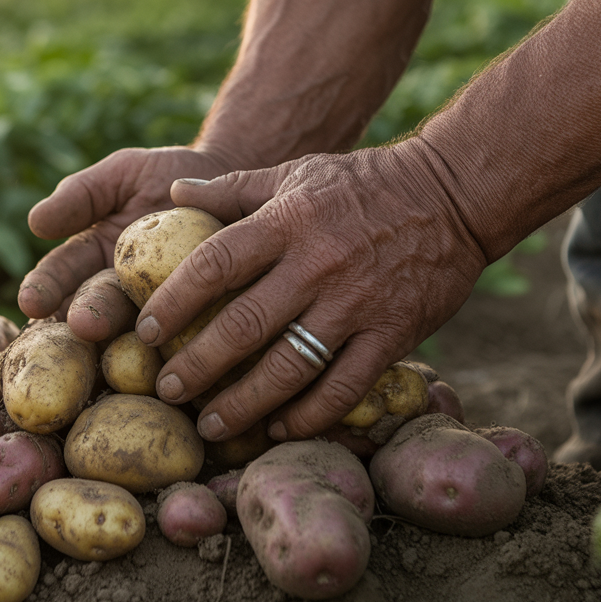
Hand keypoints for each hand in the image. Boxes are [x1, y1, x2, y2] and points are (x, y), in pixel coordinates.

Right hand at [18, 146, 230, 341]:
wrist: (234, 186)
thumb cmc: (170, 176)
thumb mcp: (123, 174)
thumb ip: (82, 195)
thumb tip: (35, 222)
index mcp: (91, 258)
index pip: (60, 275)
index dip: (44, 288)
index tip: (30, 302)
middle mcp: (118, 292)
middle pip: (96, 308)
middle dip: (87, 317)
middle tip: (82, 325)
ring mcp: (156, 311)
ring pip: (134, 332)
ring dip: (127, 340)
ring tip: (125, 347)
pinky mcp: (195, 324)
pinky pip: (186, 340)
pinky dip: (180, 349)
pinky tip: (178, 357)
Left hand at [137, 145, 489, 441]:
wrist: (454, 195)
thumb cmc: (363, 183)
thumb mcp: (296, 173)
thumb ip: (233, 188)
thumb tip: (171, 190)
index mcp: (287, 221)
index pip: (215, 263)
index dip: (174, 301)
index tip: (146, 332)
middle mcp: (317, 265)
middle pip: (244, 325)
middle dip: (198, 365)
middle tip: (168, 390)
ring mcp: (356, 304)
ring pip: (289, 367)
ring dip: (243, 403)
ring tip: (212, 424)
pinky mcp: (393, 334)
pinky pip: (343, 387)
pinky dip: (308, 414)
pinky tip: (278, 428)